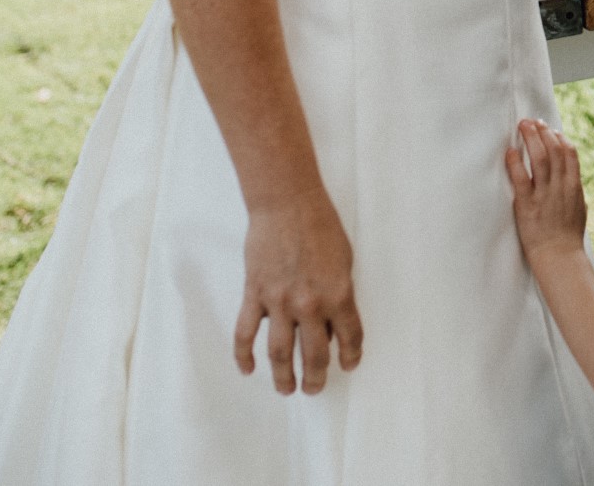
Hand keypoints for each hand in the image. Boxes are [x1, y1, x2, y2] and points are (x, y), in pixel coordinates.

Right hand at [235, 193, 363, 394]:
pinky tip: (248, 369)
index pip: (349, 337)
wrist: (287, 205)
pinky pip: (246, 333)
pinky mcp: (254, 294)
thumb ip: (340, 293)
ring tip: (286, 389)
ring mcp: (279, 302)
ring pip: (279, 353)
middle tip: (314, 388)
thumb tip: (332, 323)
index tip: (348, 365)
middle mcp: (310, 304)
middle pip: (314, 355)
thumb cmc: (321, 226)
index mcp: (339, 294)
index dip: (350, 356)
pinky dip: (244, 355)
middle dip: (316, 377)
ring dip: (283, 376)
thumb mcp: (344, 261)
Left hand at [505, 118, 588, 264]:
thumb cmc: (568, 237)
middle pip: (553, 150)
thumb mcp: (579, 209)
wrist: (559, 258)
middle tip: (532, 121)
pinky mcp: (527, 205)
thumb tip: (571, 177)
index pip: (569, 153)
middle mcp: (560, 187)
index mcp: (574, 187)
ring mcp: (544, 195)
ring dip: (530, 139)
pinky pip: (520, 179)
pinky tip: (510, 152)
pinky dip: (515, 162)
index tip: (550, 129)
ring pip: (539, 159)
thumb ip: (574, 191)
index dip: (559, 138)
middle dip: (543, 132)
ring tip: (522, 126)